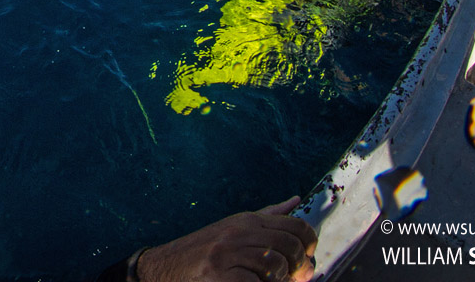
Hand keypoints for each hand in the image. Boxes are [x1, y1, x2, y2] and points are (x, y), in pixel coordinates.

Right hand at [136, 197, 316, 281]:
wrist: (164, 268)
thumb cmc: (203, 252)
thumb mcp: (235, 228)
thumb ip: (268, 217)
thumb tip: (296, 201)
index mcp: (246, 221)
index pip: (294, 225)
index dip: (310, 243)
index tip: (308, 257)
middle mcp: (238, 233)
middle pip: (289, 246)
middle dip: (299, 267)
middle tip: (295, 279)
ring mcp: (227, 253)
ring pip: (275, 266)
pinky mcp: (218, 275)